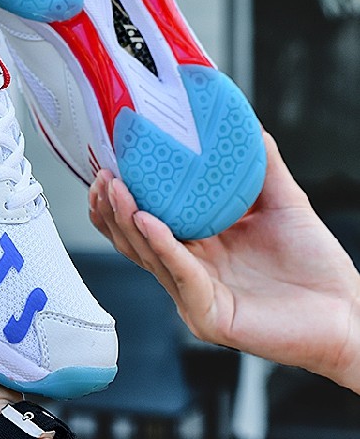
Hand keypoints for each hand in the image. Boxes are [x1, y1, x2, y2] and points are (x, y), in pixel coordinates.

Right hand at [89, 132, 359, 392]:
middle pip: (133, 239)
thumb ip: (261, 165)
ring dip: (127, 221)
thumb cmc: (316, 265)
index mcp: (197, 247)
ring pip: (147, 255)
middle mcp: (188, 271)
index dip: (120, 198)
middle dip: (111, 208)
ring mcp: (194, 295)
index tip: (108, 165)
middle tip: (103, 176)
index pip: (143, 222)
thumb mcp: (283, 202)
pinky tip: (149, 221)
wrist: (350, 311)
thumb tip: (245, 122)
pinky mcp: (208, 316)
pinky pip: (179, 275)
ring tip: (117, 189)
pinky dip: (162, 247)